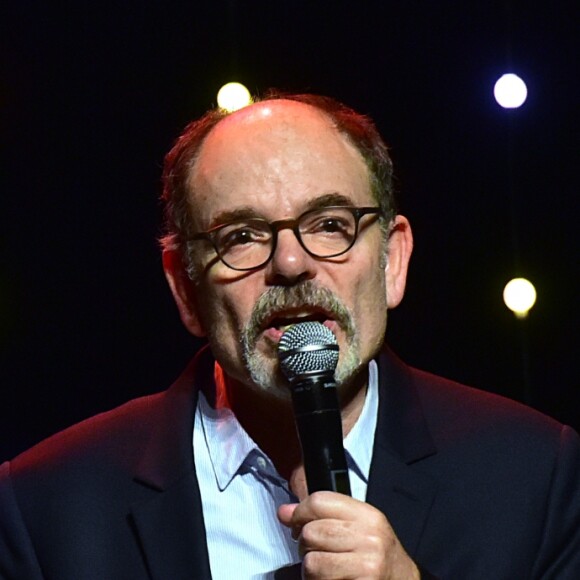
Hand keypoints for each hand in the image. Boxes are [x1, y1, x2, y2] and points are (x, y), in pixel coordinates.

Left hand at [278, 491, 419, 579]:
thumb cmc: (377, 557)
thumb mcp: (358, 529)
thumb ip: (321, 516)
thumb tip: (283, 512)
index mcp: (367, 516)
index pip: (319, 501)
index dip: (299, 512)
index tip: (297, 524)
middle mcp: (369, 537)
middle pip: (311, 532)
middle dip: (305, 546)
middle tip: (316, 552)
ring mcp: (367, 564)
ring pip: (311, 562)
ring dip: (311, 570)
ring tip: (325, 571)